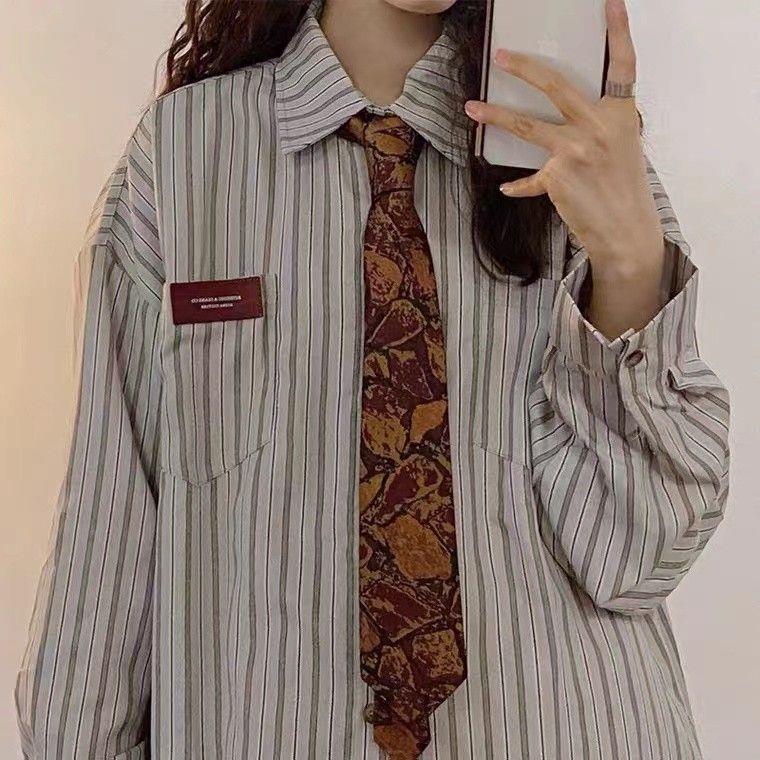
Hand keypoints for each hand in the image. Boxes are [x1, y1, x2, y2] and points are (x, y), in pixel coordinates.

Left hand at [463, 0, 663, 280]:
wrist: (626, 230)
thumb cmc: (625, 189)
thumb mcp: (622, 147)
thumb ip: (598, 125)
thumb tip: (571, 117)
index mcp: (620, 114)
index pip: (623, 65)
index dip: (618, 31)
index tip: (609, 2)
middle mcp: (598, 126)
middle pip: (555, 86)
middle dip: (523, 67)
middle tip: (500, 55)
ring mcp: (575, 150)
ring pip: (526, 124)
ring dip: (495, 115)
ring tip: (472, 108)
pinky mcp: (557, 177)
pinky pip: (529, 179)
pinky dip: (518, 185)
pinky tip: (507, 187)